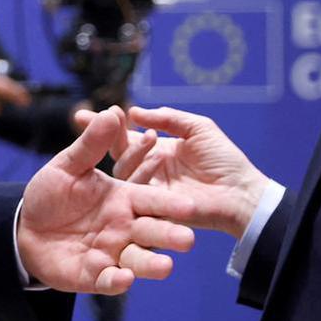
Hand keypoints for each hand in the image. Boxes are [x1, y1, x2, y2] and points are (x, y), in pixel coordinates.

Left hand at [17, 106, 195, 294]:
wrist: (24, 228)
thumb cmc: (50, 194)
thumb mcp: (68, 166)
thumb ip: (91, 144)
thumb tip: (112, 111)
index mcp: (124, 199)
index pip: (152, 199)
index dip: (170, 203)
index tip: (189, 204)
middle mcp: (124, 227)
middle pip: (153, 232)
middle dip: (170, 236)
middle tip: (188, 240)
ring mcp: (111, 253)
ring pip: (138, 260)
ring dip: (152, 265)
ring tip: (166, 267)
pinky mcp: (95, 275)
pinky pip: (109, 280)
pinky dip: (117, 281)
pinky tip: (124, 279)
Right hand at [74, 105, 270, 237]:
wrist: (240, 192)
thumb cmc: (224, 160)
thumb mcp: (198, 128)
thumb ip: (169, 118)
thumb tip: (135, 112)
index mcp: (156, 152)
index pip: (124, 137)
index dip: (104, 126)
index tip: (80, 115)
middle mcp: (148, 171)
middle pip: (117, 153)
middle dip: (99, 137)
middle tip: (88, 121)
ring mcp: (149, 190)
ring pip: (123, 172)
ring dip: (127, 151)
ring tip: (136, 136)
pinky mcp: (154, 207)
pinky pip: (136, 192)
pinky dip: (139, 174)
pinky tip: (151, 159)